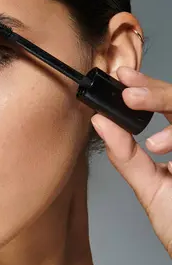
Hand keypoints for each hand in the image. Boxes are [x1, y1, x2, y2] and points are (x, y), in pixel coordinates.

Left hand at [90, 66, 171, 257]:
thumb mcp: (150, 188)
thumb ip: (126, 155)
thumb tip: (99, 122)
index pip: (167, 103)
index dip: (147, 85)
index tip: (123, 76)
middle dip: (155, 92)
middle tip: (129, 94)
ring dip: (166, 104)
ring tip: (141, 121)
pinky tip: (161, 147)